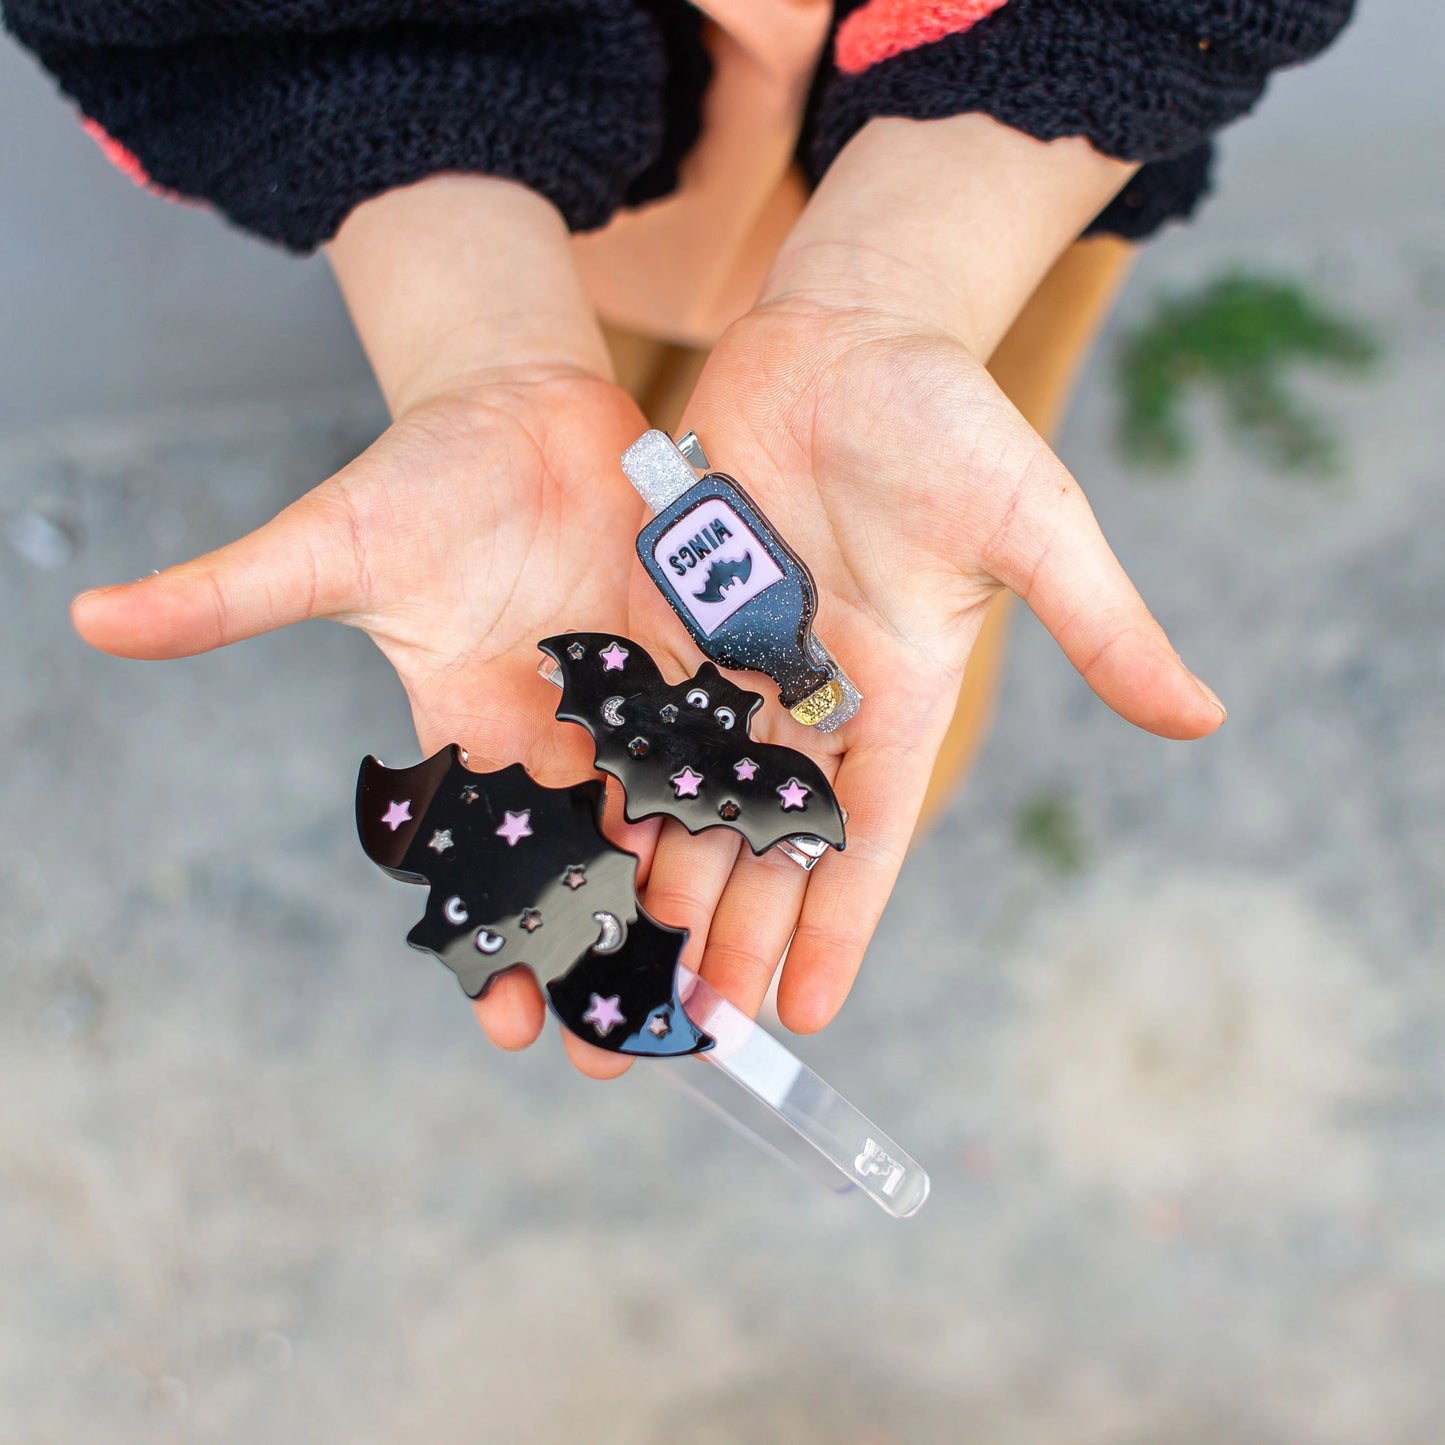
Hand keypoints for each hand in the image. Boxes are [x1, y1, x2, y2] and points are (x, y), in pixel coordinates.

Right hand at [71, 175, 665, 1077]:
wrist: (522, 412)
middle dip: (600, 954)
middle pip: (581, 864)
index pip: (477, 863)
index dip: (487, 939)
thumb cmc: (424, 478)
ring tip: (710, 993)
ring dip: (687, 903)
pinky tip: (774, 866)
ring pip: (664, 820)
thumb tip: (90, 613)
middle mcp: (557, 739)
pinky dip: (744, 800)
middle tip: (631, 1051)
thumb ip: (234, 594)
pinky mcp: (693, 658)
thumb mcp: (333, 544)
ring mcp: (631, 703)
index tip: (504, 1024)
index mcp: (469, 736)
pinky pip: (724, 737)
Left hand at [636, 290, 1224, 1036]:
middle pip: (774, 830)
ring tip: (644, 951)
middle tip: (707, 1016)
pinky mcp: (675, 610)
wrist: (844, 334)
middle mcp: (815, 689)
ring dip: (678, 868)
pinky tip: (596, 837)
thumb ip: (1098, 623)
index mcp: (899, 688)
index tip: (811, 1007)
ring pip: (701, 786)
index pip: (868, 831)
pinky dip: (623, 774)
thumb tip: (1202, 717)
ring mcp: (739, 653)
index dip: (839, 919)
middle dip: (746, 920)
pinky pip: (643, 710)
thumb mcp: (1032, 520)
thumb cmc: (945, 418)